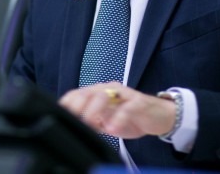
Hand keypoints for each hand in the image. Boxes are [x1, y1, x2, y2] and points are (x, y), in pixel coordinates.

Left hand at [58, 82, 175, 138]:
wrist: (159, 116)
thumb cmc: (131, 118)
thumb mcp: (107, 122)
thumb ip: (92, 122)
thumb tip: (75, 127)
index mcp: (98, 93)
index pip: (76, 94)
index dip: (67, 105)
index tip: (60, 118)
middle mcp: (109, 90)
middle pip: (86, 93)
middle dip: (77, 108)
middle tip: (74, 122)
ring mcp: (123, 94)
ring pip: (103, 96)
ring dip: (93, 111)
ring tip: (90, 125)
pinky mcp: (138, 102)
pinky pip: (126, 108)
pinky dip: (118, 118)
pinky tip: (113, 129)